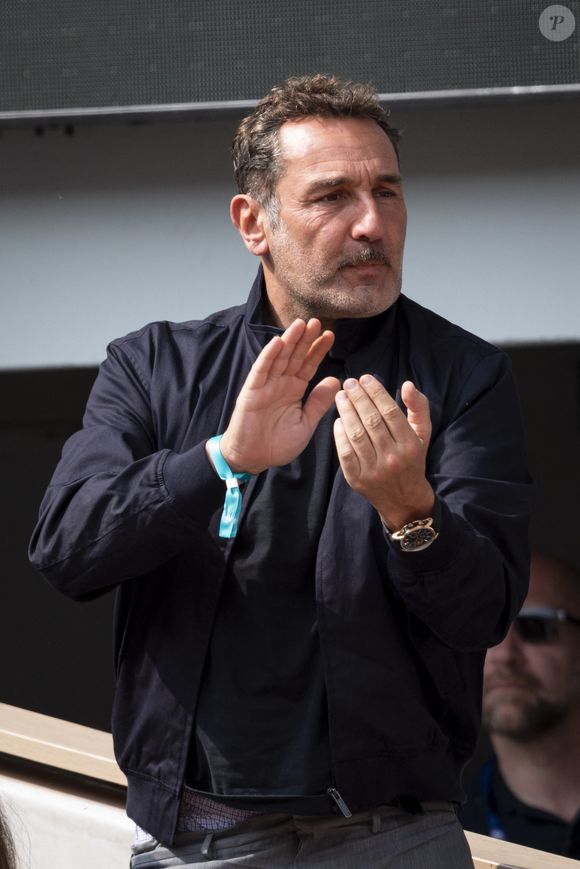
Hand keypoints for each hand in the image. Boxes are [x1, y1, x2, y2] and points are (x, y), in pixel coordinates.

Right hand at [217, 319, 340, 473]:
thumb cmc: (278, 444)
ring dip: (289, 340)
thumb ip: (319, 402)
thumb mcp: (305, 423)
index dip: (318, 350)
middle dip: (306, 339)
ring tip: (300, 324)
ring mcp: (266, 385)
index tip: (331, 336)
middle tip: (317, 322)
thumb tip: (336, 381)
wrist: (253, 459)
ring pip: (279, 358)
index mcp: (294, 389)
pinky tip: (278, 342)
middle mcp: (281, 383)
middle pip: (295, 356)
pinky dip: (268, 356)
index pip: (309, 365)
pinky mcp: (252, 391)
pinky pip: (261, 370)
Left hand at [333, 376, 434, 529]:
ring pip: (356, 435)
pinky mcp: (357, 480)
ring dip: (346, 412)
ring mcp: (374, 470)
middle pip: (371, 421)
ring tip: (341, 396)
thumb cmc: (412, 458)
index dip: (376, 392)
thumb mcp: (422, 433)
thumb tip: (407, 384)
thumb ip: (418, 407)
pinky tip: (338, 420)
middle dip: (358, 398)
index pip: (390, 412)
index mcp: (410, 445)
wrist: (403, 499)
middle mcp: (393, 458)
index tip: (365, 378)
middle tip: (349, 383)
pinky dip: (339, 435)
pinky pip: (345, 453)